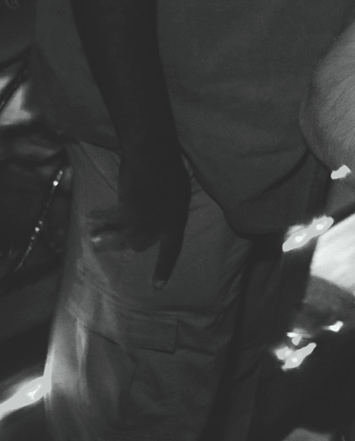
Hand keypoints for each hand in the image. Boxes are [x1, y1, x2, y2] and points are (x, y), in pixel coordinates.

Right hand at [87, 144, 190, 287]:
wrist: (154, 154)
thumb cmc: (167, 167)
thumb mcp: (178, 193)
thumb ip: (169, 210)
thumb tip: (160, 222)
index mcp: (177, 220)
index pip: (172, 250)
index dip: (164, 268)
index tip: (157, 286)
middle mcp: (163, 225)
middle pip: (141, 244)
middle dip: (123, 242)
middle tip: (104, 243)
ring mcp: (147, 220)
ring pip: (123, 238)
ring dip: (106, 237)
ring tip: (92, 236)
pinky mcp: (130, 212)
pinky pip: (112, 221)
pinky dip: (101, 220)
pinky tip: (90, 218)